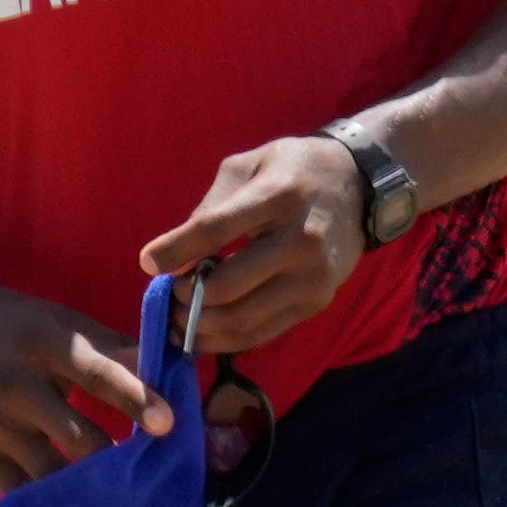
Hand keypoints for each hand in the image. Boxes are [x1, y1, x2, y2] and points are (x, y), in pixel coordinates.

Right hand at [0, 274, 167, 488]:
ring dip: (86, 491)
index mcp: (42, 342)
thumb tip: (165, 360)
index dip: (133, 397)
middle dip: (116, 462)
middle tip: (155, 483)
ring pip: (49, 471)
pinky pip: (17, 488)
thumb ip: (106, 345)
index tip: (167, 424)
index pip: (94, 372)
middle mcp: (16, 385)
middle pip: (76, 436)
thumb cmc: (2, 322)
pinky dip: (46, 504)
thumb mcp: (50, 318)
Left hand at [139, 135, 369, 353]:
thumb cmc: (290, 170)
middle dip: (185, 297)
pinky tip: (201, 333)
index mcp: (278, 195)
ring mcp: (313, 278)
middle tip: (168, 293)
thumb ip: (209, 209)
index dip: (175, 250)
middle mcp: (301, 240)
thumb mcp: (247, 166)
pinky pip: (262, 333)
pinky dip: (225, 340)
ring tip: (177, 317)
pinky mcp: (317, 303)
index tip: (148, 263)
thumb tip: (173, 259)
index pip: (216, 229)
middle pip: (227, 286)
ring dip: (200, 326)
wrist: (358, 186)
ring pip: (243, 320)